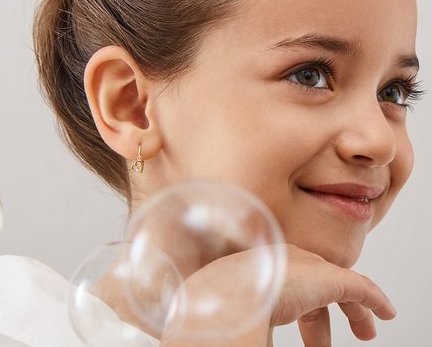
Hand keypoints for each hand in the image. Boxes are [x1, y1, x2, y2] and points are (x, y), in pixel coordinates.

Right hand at [161, 243, 395, 346]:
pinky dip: (374, 301)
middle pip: (311, 288)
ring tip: (365, 332)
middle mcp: (285, 263)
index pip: (288, 287)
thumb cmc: (220, 304)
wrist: (229, 290)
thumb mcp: (234, 315)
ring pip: (339, 287)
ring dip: (353, 310)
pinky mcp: (330, 277)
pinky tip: (386, 314)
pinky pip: (360, 289)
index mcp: (262, 270)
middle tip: (321, 346)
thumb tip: (217, 339)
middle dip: (318, 319)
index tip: (299, 325)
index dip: (296, 310)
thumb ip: (237, 317)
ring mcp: (307, 268)